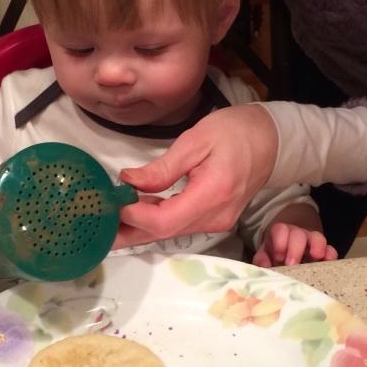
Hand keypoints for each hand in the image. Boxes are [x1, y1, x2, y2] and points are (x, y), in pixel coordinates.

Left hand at [115, 105, 277, 247]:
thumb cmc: (235, 132)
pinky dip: (155, 221)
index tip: (113, 201)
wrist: (270, 140)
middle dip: (128, 231)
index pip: (165, 220)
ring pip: (169, 232)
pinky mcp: (214, 219)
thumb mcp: (196, 140)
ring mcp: (217, 222)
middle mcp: (216, 217)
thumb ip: (162, 167)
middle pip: (163, 233)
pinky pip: (179, 225)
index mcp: (212, 194)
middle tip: (96, 230)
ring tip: (107, 222)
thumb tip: (129, 182)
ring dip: (139, 227)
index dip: (135, 216)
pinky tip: (134, 213)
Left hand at [253, 222, 337, 266]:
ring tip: (315, 257)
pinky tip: (328, 263)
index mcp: (280, 233)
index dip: (280, 242)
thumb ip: (261, 259)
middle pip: (299, 234)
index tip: (278, 257)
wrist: (288, 253)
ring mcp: (312, 242)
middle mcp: (297, 235)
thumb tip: (265, 266)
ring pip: (318, 238)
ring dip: (317, 247)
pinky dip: (330, 255)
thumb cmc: (274, 255)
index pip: (280, 230)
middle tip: (291, 264)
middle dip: (296, 248)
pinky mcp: (324, 252)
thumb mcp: (264, 255)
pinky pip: (330, 250)